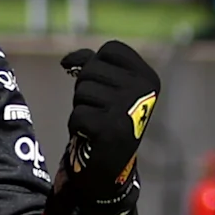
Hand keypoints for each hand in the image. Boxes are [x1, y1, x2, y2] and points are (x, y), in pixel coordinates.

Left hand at [57, 41, 160, 188]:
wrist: (110, 166)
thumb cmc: (107, 119)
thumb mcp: (109, 87)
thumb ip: (92, 64)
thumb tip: (66, 61)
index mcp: (148, 77)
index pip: (111, 48)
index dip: (97, 64)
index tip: (105, 86)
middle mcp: (143, 90)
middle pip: (93, 68)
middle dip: (86, 88)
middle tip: (99, 110)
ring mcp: (128, 109)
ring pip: (82, 90)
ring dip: (81, 107)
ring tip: (96, 122)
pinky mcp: (109, 129)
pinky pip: (77, 114)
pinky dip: (77, 126)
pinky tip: (91, 136)